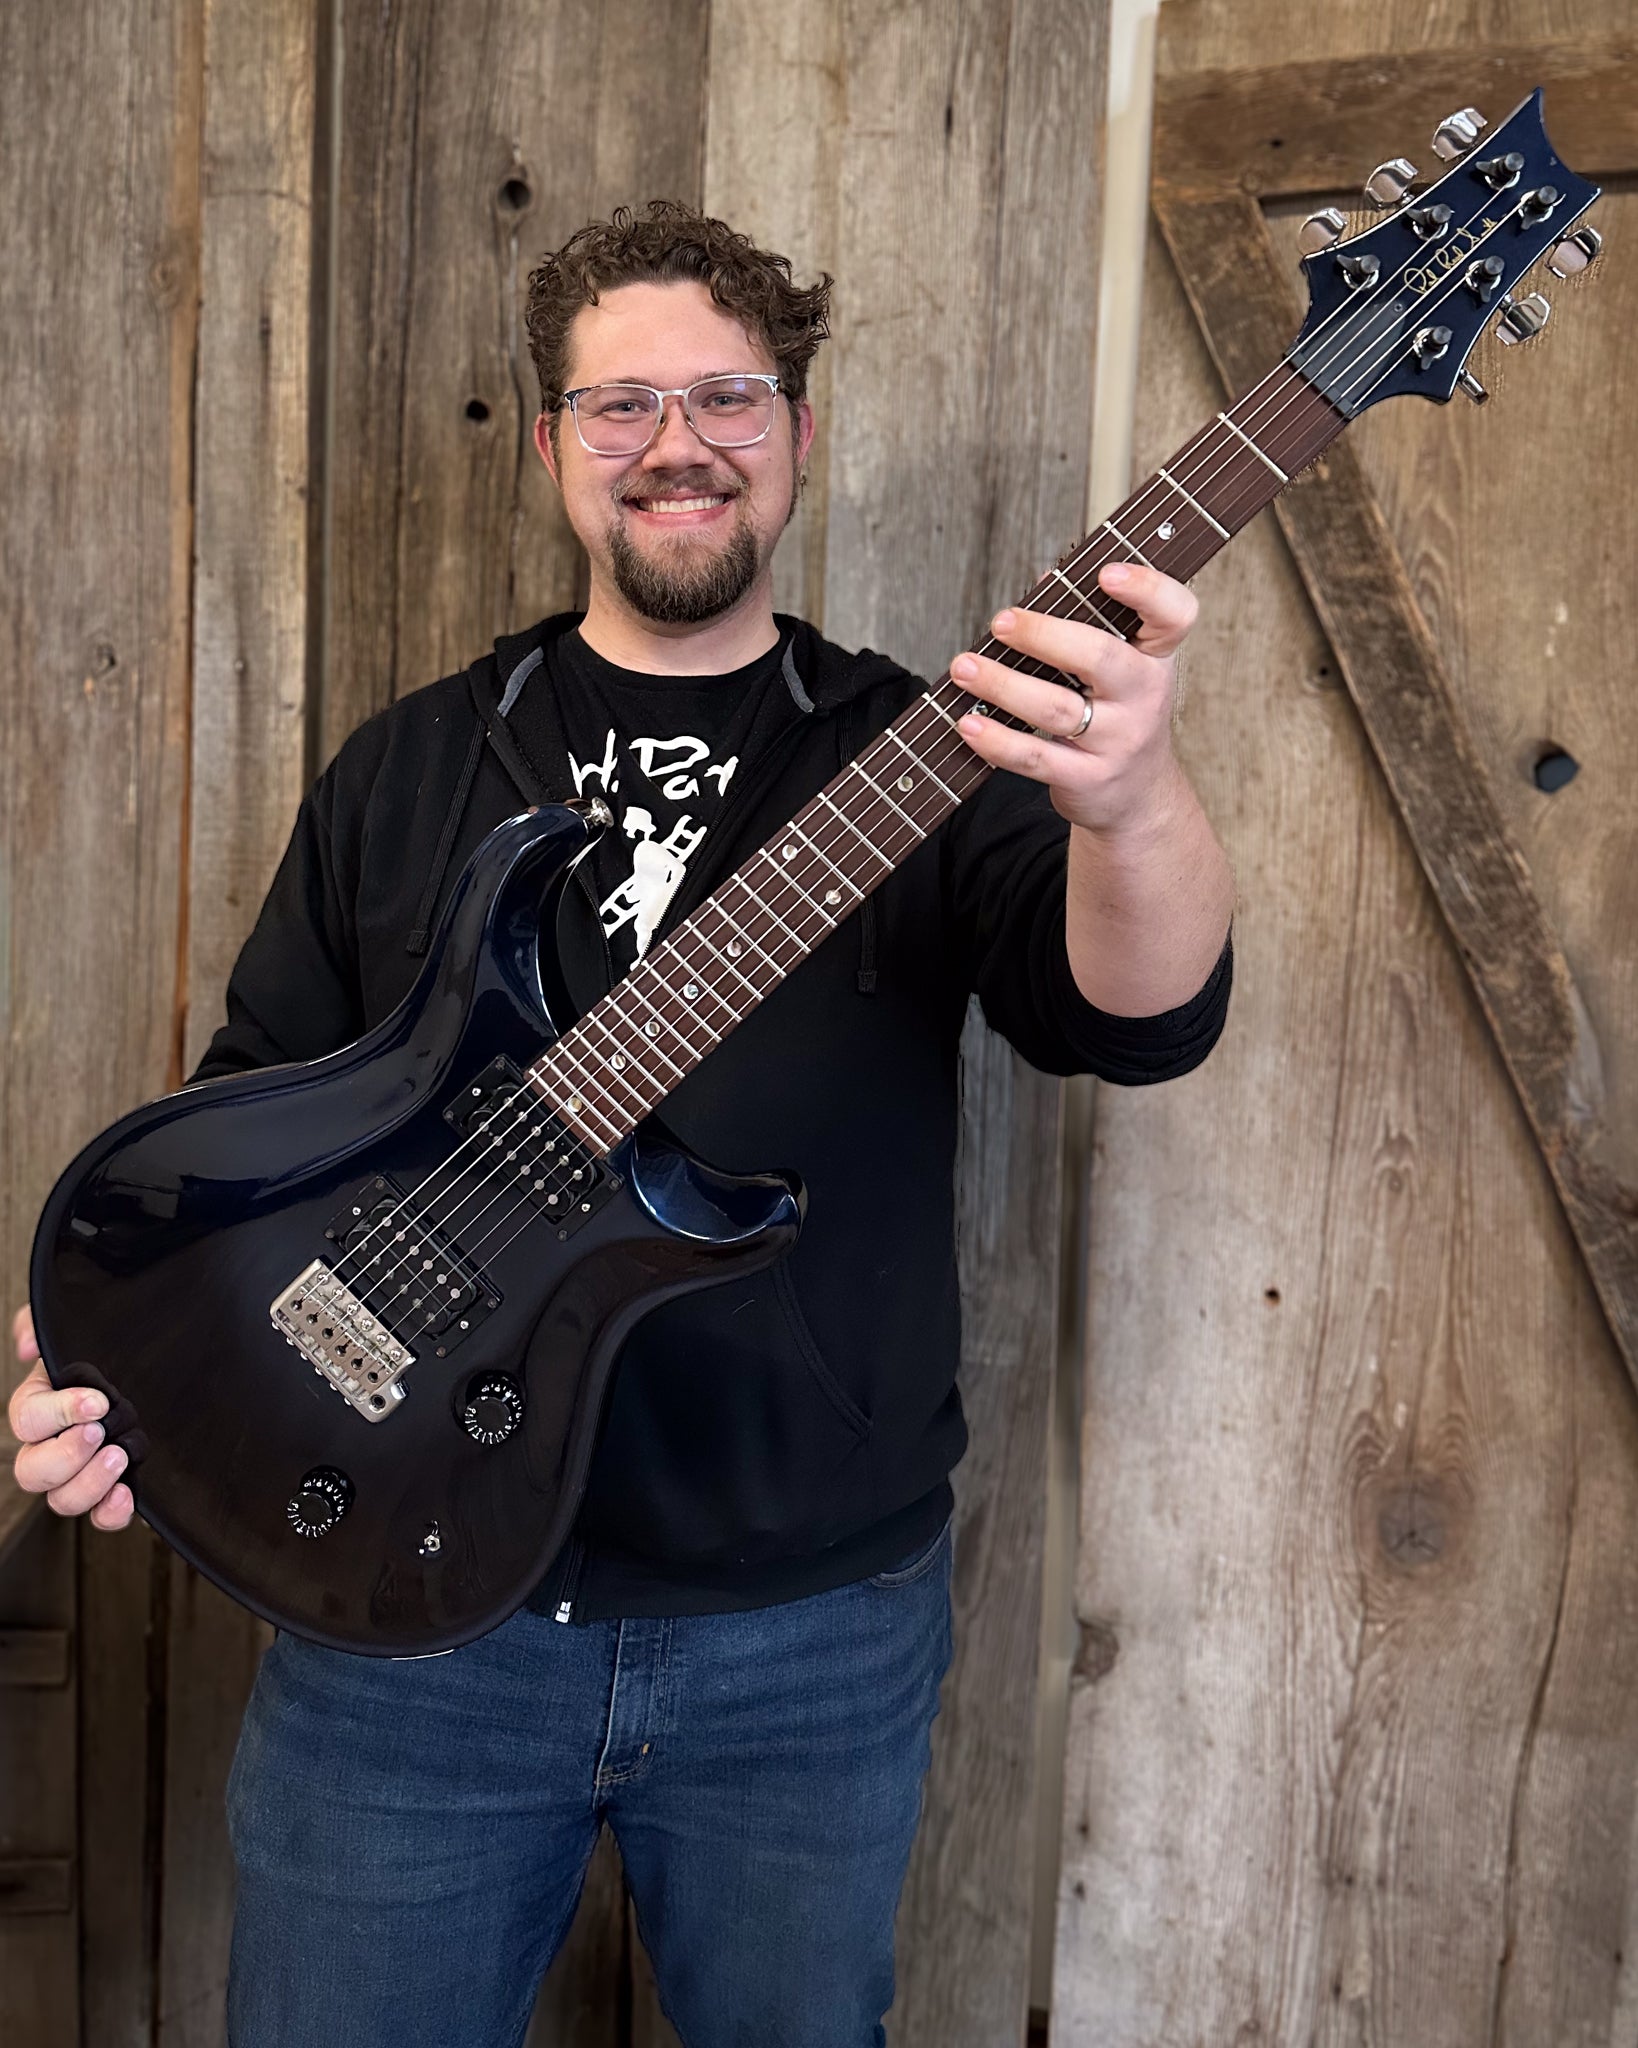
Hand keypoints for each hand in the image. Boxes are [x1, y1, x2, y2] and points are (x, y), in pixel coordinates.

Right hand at [7, 1304, 133, 1528]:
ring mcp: (80, 1473)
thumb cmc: (110, 1348)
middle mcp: (51, 1446)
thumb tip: (26, 1346)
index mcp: (39, 1405)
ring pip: (61, 1500)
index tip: (98, 1401)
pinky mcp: (112, 1489)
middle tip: (101, 1434)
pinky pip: (99, 1517)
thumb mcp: (79, 1326)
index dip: (57, 1413)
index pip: (26, 1419)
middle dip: (65, 1457)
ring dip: (88, 1485)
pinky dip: (110, 1514)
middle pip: (31, 1472)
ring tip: (121, 1457)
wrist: (157, 1367)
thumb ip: (45, 1326)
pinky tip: (126, 1495)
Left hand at [951, 561, 1197, 836]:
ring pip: (1057, 708)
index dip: (1147, 589)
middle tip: (1001, 622)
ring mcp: (1119, 740)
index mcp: (1156, 656)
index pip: (1174, 615)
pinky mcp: (1089, 778)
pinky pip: (1036, 758)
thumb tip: (1044, 581)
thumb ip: (1087, 622)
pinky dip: (998, 740)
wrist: (1137, 793)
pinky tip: (969, 723)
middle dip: (1044, 635)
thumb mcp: (1121, 667)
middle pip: (1099, 657)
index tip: (1106, 573)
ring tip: (964, 668)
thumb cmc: (1118, 711)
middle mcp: (1145, 696)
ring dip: (1003, 685)